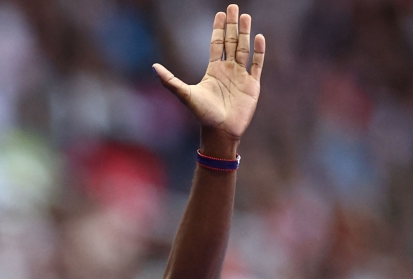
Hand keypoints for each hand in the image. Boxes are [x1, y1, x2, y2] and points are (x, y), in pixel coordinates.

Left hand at [153, 4, 264, 142]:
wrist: (220, 131)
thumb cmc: (202, 114)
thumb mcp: (185, 94)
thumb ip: (170, 80)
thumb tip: (154, 67)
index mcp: (213, 70)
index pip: (217, 44)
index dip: (218, 29)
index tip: (220, 13)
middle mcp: (228, 70)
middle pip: (231, 41)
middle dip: (233, 25)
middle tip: (234, 7)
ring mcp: (241, 76)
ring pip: (244, 49)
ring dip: (245, 33)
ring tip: (246, 16)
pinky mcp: (252, 84)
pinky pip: (257, 64)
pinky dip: (258, 51)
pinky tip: (258, 37)